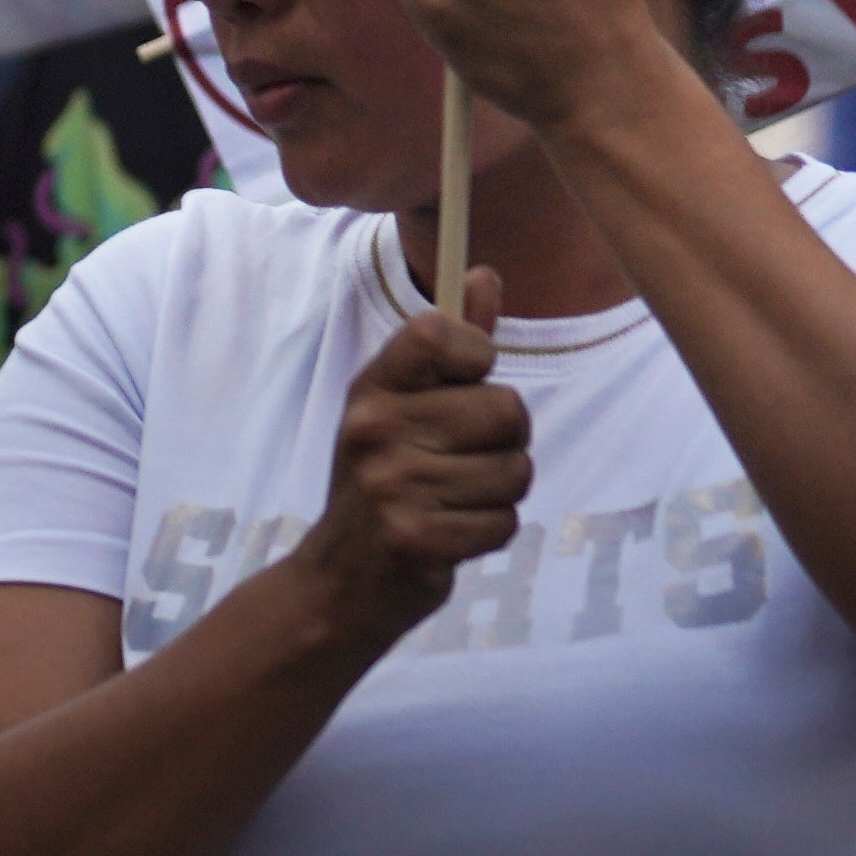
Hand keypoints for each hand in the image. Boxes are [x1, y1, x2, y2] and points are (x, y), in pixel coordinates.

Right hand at [296, 282, 528, 646]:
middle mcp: (375, 429)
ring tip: (452, 504)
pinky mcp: (416, 537)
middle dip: (504, 444)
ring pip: (517, 471)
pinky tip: (448, 536)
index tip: (464, 385)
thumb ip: (450, 347)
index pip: (443, 333)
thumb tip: (484, 274)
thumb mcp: (402, 409)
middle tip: (457, 464)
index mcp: (373, 389)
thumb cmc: (383, 484)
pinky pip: (505, 522)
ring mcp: (393, 484)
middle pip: (509, 409)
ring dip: (498, 495)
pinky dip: (488, 535)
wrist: (338, 581)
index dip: (477, 356)